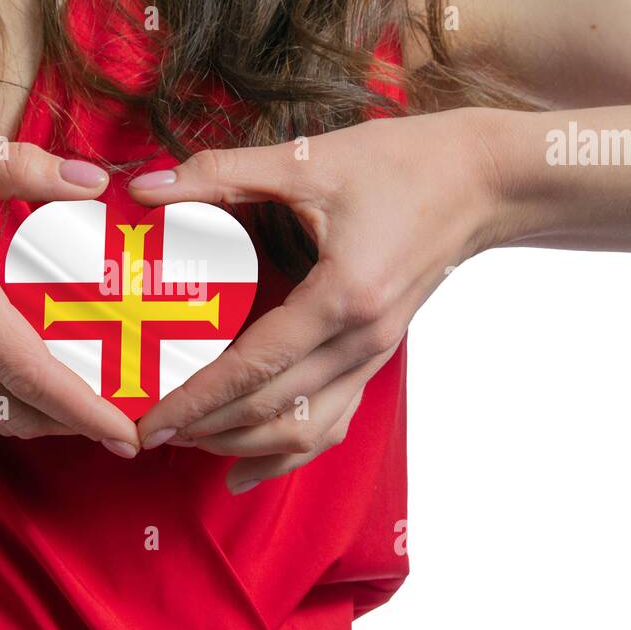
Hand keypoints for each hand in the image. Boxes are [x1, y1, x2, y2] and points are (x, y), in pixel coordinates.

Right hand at [0, 127, 139, 454]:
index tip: (127, 432)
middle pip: (17, 408)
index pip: (28, 370)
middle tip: (129, 423)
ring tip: (91, 404)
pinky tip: (30, 371)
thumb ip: (11, 168)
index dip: (83, 409)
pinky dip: (8, 397)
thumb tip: (87, 181)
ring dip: (44, 416)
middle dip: (77, 426)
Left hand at [128, 108, 509, 489]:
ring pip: (305, 429)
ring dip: (245, 445)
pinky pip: (332, 420)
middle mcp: (362, 341)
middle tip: (152, 433)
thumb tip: (147, 186)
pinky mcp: (378, 356)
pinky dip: (289, 450)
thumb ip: (222, 173)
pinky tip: (248, 468)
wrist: (483, 181)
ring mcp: (375, 356)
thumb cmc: (402, 164)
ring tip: (192, 442)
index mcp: (342, 298)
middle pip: (274, 409)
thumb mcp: (307, 161)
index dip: (198, 400)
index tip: (152, 421)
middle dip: (208, 429)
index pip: (254, 368)